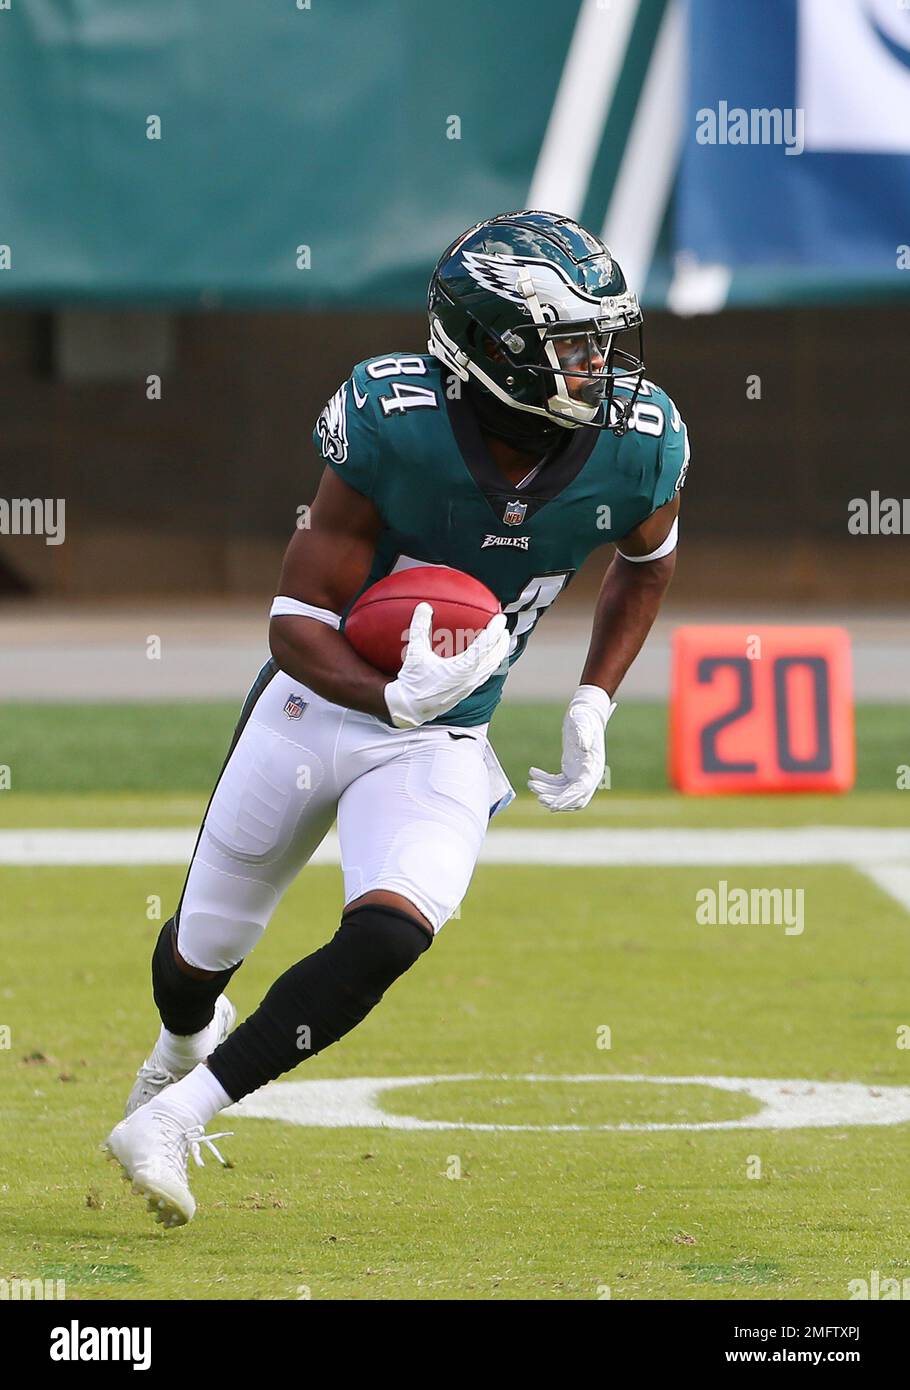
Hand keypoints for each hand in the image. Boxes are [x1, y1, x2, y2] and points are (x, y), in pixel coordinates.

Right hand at [384, 602, 508, 729]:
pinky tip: (485, 660)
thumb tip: (424, 606)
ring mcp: (469, 687)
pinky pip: (484, 676)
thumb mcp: (415, 653)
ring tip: (500, 643)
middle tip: (504, 628)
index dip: (495, 630)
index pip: (486, 645)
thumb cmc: (412, 681)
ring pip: (491, 668)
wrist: (409, 709)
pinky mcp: (465, 692)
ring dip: (498, 654)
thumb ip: (420, 628)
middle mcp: (470, 679)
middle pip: (495, 657)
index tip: (500, 618)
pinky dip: (489, 664)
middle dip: (502, 642)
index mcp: (462, 668)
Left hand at [528, 685, 615, 810]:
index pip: (582, 790)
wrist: (585, 712)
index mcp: (594, 766)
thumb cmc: (583, 716)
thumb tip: (584, 746)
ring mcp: (579, 773)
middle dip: (557, 800)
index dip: (567, 799)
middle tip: (539, 798)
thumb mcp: (582, 721)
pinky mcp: (571, 770)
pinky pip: (558, 783)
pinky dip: (545, 781)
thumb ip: (584, 733)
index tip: (552, 806)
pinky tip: (533, 772)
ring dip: (547, 791)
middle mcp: (589, 773)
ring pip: (563, 792)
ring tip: (531, 783)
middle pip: (574, 797)